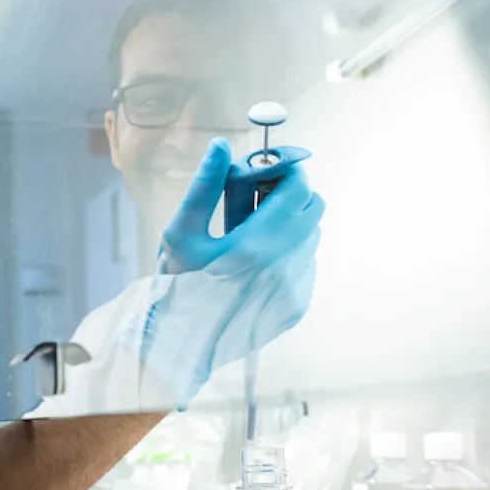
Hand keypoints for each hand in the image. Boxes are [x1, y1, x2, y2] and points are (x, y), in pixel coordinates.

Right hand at [127, 139, 323, 405]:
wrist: (180, 344)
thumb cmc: (176, 284)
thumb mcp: (182, 231)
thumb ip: (204, 185)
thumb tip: (222, 145)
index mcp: (259, 243)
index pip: (298, 187)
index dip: (284, 172)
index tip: (262, 172)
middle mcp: (287, 265)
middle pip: (312, 206)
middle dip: (289, 195)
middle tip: (255, 200)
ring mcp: (296, 288)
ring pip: (311, 235)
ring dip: (289, 225)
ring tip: (250, 235)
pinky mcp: (297, 306)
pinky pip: (305, 265)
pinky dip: (288, 254)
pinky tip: (255, 264)